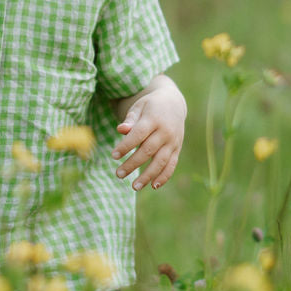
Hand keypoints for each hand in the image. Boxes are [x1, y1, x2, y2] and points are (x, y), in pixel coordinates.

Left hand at [112, 75, 185, 190]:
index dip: (126, 146)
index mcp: (154, 119)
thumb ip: (130, 120)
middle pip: (148, 150)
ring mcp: (173, 142)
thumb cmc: (150, 107)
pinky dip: (164, 176)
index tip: (114, 156)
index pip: (138, 134)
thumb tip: (120, 130)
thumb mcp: (139, 107)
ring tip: (134, 186)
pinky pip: (171, 165)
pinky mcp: (177, 149)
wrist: (174, 104)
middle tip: (118, 174)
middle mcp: (165, 132)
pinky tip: (153, 186)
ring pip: (161, 161)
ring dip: (148, 175)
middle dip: (133, 164)